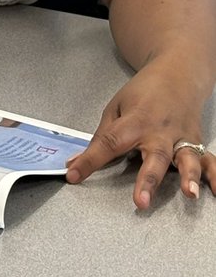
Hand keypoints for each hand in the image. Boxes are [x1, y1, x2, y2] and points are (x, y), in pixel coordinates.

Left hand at [64, 61, 215, 209]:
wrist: (178, 74)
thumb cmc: (144, 91)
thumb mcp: (116, 107)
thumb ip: (102, 137)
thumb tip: (77, 163)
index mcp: (135, 121)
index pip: (108, 143)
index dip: (89, 160)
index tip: (74, 175)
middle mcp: (160, 131)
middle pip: (154, 156)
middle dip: (147, 180)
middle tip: (141, 202)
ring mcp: (181, 138)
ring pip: (187, 159)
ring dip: (189, 177)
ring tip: (189, 194)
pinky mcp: (197, 142)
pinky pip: (210, 161)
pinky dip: (215, 176)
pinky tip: (215, 192)